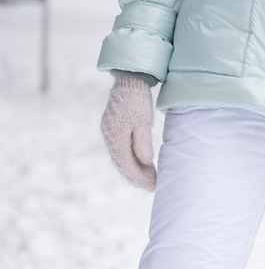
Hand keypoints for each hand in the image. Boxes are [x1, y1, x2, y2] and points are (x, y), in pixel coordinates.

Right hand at [100, 73, 156, 190]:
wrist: (129, 80)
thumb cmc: (138, 101)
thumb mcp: (143, 123)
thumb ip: (142, 144)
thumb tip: (144, 163)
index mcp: (116, 137)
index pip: (127, 164)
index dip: (139, 178)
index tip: (152, 187)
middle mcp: (108, 137)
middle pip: (122, 164)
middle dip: (137, 177)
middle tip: (152, 187)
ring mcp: (108, 132)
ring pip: (120, 158)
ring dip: (133, 170)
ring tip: (147, 179)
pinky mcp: (111, 128)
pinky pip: (119, 150)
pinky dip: (128, 160)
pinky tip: (138, 165)